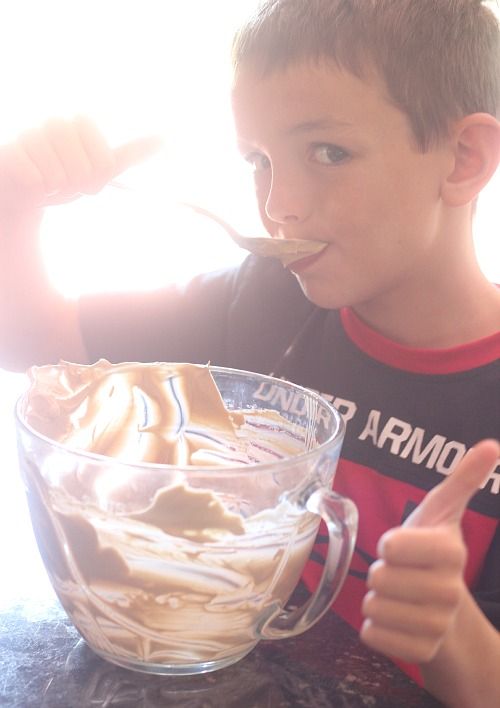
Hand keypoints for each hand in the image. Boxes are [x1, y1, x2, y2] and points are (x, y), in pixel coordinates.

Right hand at [0, 116, 161, 211]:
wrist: (27, 190)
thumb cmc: (65, 175)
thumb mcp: (100, 167)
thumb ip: (129, 153)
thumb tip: (164, 137)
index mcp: (81, 123)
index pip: (105, 164)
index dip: (96, 178)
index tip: (85, 175)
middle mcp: (57, 123)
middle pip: (83, 171)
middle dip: (76, 186)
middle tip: (64, 181)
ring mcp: (32, 134)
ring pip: (58, 177)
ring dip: (55, 189)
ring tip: (47, 181)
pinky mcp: (11, 151)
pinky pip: (35, 180)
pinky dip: (37, 190)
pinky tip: (31, 182)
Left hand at [360, 439, 498, 663]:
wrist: (442, 605)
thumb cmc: (431, 551)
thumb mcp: (442, 511)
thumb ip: (463, 478)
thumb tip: (490, 445)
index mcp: (450, 551)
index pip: (392, 547)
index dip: (388, 544)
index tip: (400, 546)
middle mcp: (448, 591)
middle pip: (379, 578)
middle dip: (379, 573)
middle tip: (398, 573)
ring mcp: (436, 625)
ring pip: (373, 607)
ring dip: (375, 599)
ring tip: (396, 594)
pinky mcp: (419, 652)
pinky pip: (373, 636)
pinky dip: (373, 628)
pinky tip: (392, 619)